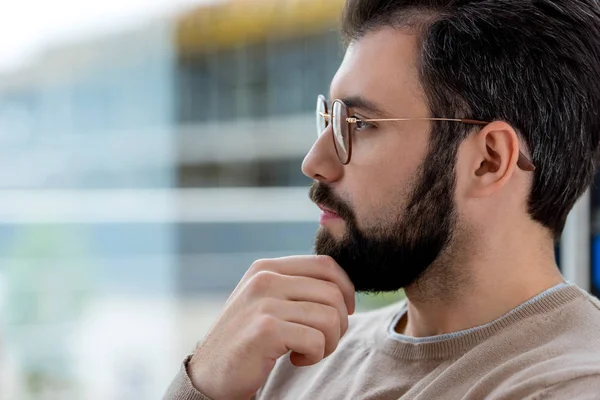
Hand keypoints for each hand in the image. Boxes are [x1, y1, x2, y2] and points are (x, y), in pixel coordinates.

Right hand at [187, 255, 354, 399]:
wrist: (209, 376)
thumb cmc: (246, 341)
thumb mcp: (267, 301)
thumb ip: (296, 287)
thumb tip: (342, 287)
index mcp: (267, 267)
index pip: (325, 265)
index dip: (346, 289)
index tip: (344, 312)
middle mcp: (264, 278)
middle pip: (332, 292)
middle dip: (339, 323)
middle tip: (322, 341)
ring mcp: (263, 302)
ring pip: (329, 317)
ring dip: (329, 342)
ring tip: (307, 351)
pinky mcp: (265, 330)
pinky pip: (316, 340)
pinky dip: (314, 355)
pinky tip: (295, 360)